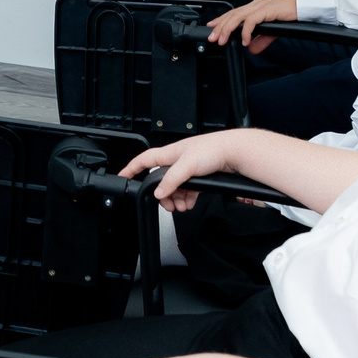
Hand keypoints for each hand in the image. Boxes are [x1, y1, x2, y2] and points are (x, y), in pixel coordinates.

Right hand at [121, 129, 249, 206]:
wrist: (234, 152)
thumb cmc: (212, 149)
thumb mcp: (187, 165)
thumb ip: (171, 180)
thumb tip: (158, 192)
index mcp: (170, 154)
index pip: (144, 160)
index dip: (132, 168)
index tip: (123, 177)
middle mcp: (178, 160)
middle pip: (162, 180)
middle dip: (163, 195)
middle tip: (167, 205)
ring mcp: (189, 168)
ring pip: (175, 187)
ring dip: (176, 199)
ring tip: (182, 207)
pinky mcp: (200, 175)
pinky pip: (188, 190)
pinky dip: (187, 199)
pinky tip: (190, 204)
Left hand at [206, 0, 297, 54]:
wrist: (303, 7)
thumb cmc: (290, 15)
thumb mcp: (272, 31)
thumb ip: (261, 39)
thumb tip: (251, 49)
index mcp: (255, 7)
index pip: (233, 13)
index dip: (221, 20)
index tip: (211, 27)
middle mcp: (254, 5)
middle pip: (232, 15)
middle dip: (220, 27)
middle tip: (213, 38)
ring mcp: (259, 6)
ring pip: (237, 17)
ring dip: (228, 29)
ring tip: (223, 40)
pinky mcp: (265, 10)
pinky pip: (251, 21)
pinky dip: (245, 32)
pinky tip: (244, 41)